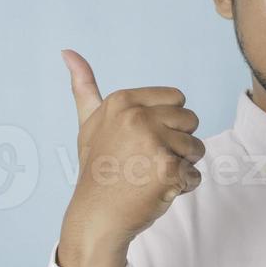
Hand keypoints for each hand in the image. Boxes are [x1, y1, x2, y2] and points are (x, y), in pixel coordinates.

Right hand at [57, 50, 204, 266]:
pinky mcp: (168, 169)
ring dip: (182, 166)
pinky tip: (156, 191)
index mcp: (123, 100)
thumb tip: (68, 51)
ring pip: (197, 147)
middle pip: (191, 120)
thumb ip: (84, 87)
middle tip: (147, 161)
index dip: (167, 122)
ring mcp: (153, 142)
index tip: (142, 140)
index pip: (177, 99)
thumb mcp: (88, 123)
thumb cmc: (97, 168)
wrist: (97, 215)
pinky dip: (182, 187)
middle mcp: (137, 116)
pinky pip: (195, 174)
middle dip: (178, 143)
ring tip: (151, 175)